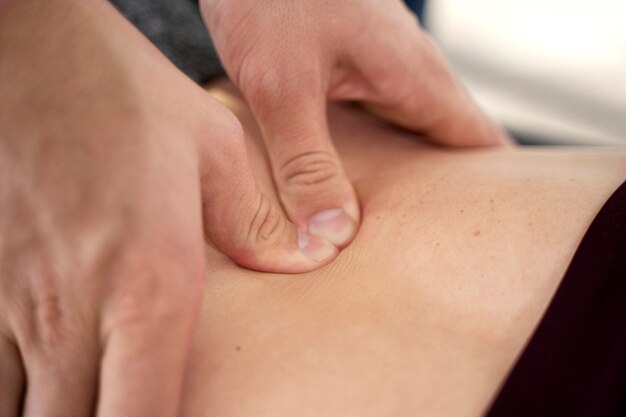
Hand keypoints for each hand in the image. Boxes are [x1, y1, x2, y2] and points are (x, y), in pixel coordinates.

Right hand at [0, 1, 335, 415]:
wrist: (24, 49)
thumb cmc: (121, 94)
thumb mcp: (212, 148)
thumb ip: (257, 224)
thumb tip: (312, 257)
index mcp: (150, 286)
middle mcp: (75, 312)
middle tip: (135, 410)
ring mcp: (13, 304)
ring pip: (18, 416)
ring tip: (92, 399)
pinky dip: (16, 395)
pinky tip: (45, 382)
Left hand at [201, 0, 508, 245]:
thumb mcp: (283, 87)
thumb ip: (307, 163)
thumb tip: (334, 235)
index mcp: (414, 79)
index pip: (480, 145)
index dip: (493, 194)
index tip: (490, 239)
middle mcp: (409, 76)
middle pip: (449, 146)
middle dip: (446, 197)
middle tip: (436, 252)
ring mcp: (381, 70)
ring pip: (412, 135)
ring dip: (409, 178)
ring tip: (400, 231)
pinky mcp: (350, 70)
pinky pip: (378, 122)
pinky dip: (376, 156)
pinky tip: (354, 183)